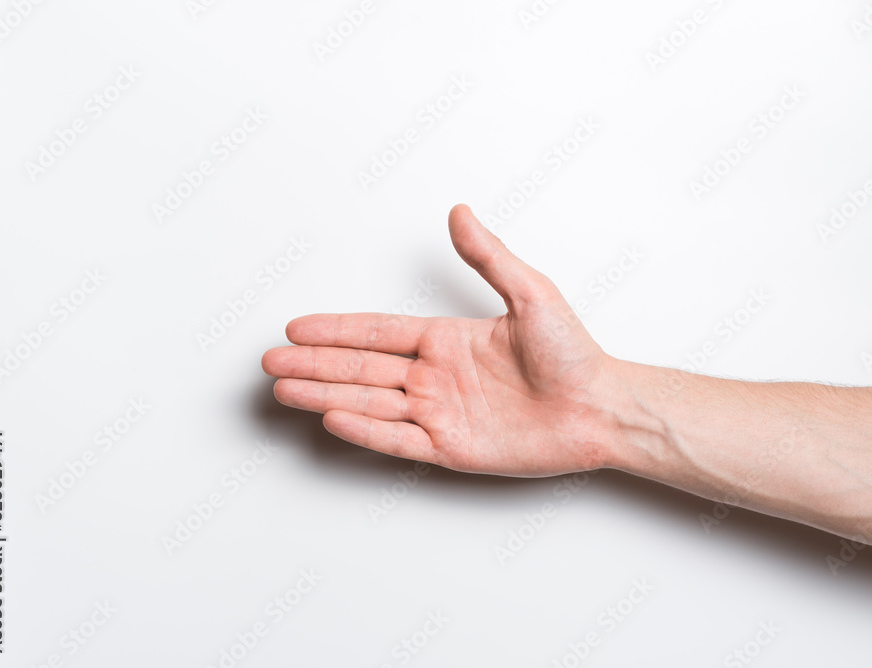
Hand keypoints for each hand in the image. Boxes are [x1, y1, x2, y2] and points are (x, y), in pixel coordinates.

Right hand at [262, 204, 628, 475]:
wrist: (600, 407)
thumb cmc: (573, 352)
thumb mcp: (530, 294)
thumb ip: (488, 257)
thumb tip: (460, 212)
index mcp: (447, 340)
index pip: (377, 332)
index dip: (336, 329)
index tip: (297, 328)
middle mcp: (436, 376)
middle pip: (361, 368)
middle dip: (314, 365)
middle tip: (271, 363)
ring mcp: (441, 413)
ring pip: (370, 402)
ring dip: (325, 394)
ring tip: (284, 390)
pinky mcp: (452, 448)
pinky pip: (398, 439)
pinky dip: (364, 430)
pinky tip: (332, 418)